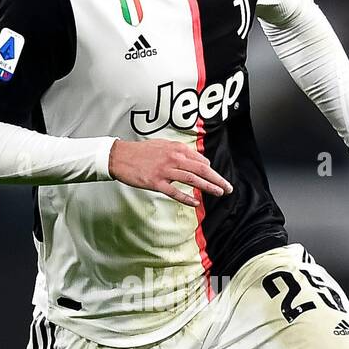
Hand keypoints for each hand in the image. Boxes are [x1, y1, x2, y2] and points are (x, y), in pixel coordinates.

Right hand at [108, 139, 232, 207]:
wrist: (120, 156)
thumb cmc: (141, 152)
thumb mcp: (163, 145)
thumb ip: (180, 152)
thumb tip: (199, 161)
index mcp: (176, 149)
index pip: (200, 160)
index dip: (211, 170)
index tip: (216, 178)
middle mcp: (173, 158)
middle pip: (201, 169)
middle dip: (218, 179)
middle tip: (229, 188)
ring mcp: (165, 171)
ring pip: (192, 180)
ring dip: (208, 187)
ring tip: (219, 193)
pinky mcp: (156, 182)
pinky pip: (175, 192)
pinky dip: (187, 198)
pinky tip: (196, 203)